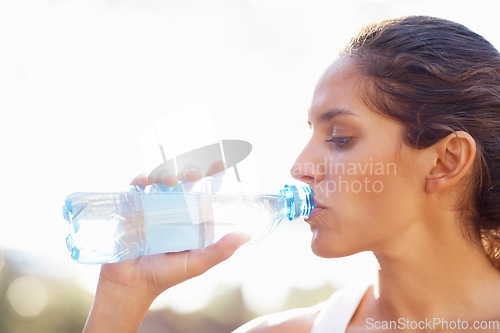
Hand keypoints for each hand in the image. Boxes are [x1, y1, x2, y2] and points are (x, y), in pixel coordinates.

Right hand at [83, 161, 249, 332]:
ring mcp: (152, 206)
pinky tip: (145, 181)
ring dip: (166, 172)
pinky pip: (137, 187)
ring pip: (161, 179)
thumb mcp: (197, 263)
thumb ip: (220, 250)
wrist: (129, 285)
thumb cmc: (165, 275)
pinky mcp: (132, 207)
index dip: (212, 176)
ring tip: (170, 181)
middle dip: (190, 171)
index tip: (221, 164)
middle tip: (193, 174)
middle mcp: (172, 210)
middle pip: (183, 182)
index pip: (204, 193)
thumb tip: (247, 234)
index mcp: (190, 219)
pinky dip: (141, 178)